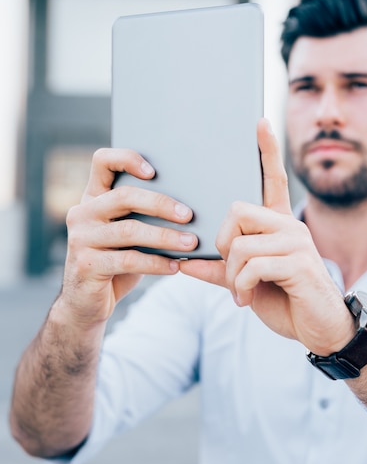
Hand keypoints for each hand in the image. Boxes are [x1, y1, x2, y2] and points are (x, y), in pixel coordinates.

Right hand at [61, 148, 197, 323]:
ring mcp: (80, 239)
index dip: (128, 159)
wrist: (86, 303)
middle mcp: (81, 213)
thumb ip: (142, 217)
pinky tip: (174, 267)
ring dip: (165, 237)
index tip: (154, 172)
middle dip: (160, 204)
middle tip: (188, 215)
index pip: (102, 161)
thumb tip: (188, 209)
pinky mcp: (87, 265)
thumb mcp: (126, 236)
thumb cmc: (115, 263)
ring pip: (130, 230)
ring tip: (190, 243)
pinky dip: (156, 263)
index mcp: (92, 198)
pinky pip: (129, 260)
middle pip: (124, 196)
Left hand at [180, 118, 354, 354]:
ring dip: (231, 274)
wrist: (319, 330)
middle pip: (238, 210)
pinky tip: (247, 300)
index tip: (260, 121)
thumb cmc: (284, 301)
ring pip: (241, 243)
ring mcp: (297, 243)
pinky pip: (253, 265)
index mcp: (279, 225)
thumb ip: (217, 269)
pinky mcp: (299, 264)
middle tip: (229, 270)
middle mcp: (290, 226)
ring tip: (240, 292)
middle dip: (223, 243)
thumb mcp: (244, 283)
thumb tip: (183, 262)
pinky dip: (242, 286)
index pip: (274, 180)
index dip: (267, 151)